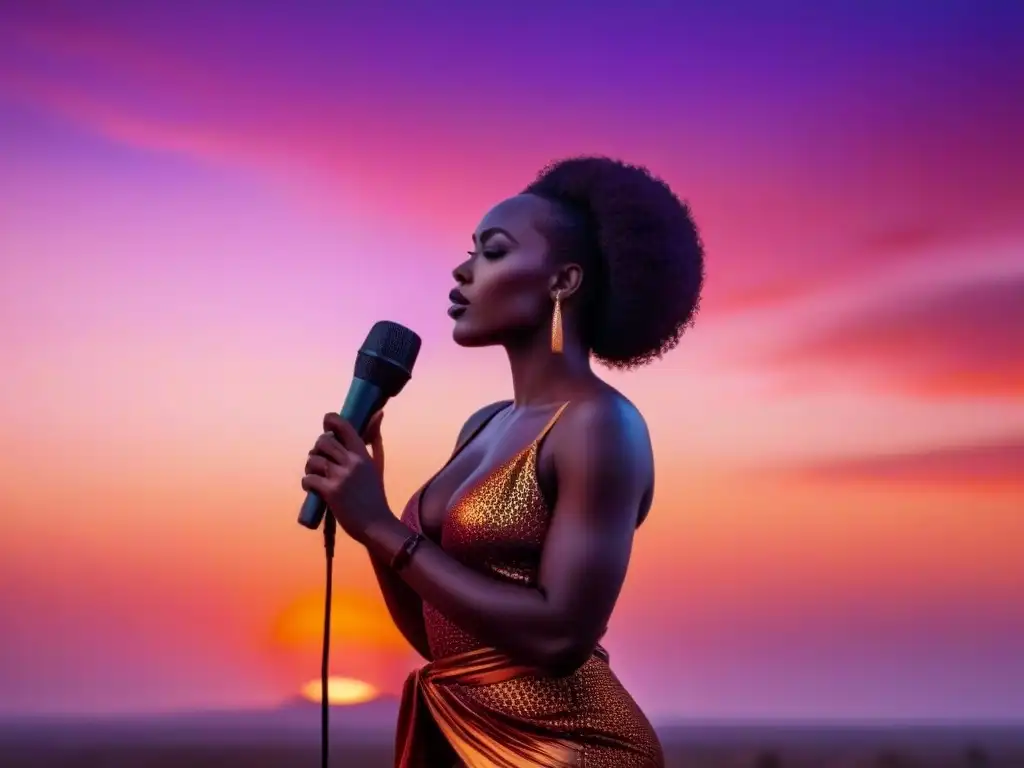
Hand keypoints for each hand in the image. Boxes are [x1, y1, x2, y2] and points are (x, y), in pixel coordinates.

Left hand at [302, 411, 391, 541]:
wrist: (377, 524)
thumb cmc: (375, 495)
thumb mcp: (376, 464)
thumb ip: (374, 439)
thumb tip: (378, 413)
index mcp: (362, 454)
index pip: (344, 426)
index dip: (330, 421)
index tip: (327, 426)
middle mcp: (352, 462)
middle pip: (323, 441)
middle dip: (317, 449)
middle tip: (320, 459)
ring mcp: (341, 477)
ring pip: (313, 459)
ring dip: (310, 466)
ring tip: (316, 475)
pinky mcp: (331, 492)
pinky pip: (309, 479)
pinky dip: (307, 482)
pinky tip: (313, 487)